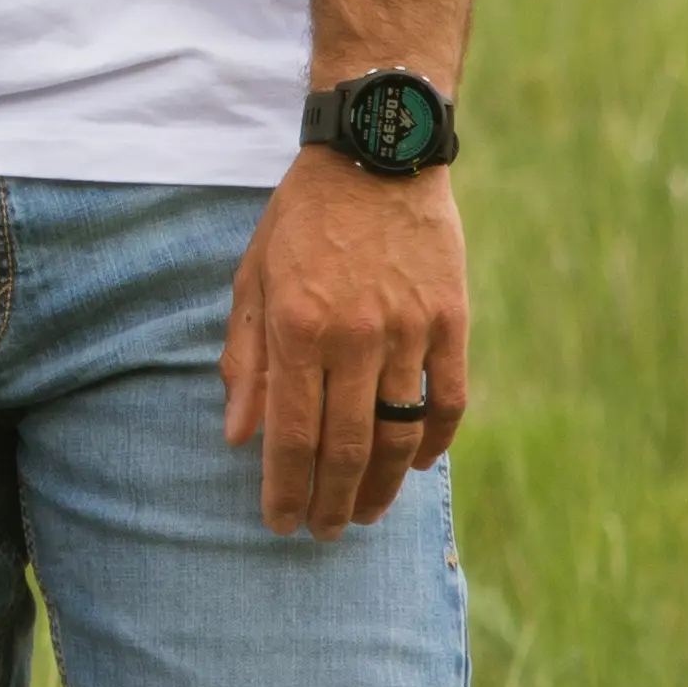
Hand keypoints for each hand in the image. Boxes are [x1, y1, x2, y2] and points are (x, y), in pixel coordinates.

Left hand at [220, 155, 469, 537]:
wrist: (377, 154)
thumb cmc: (302, 220)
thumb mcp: (253, 279)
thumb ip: (243, 359)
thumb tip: (237, 436)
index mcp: (297, 327)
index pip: (290, 435)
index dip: (285, 489)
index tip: (280, 523)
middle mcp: (353, 336)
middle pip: (348, 447)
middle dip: (332, 502)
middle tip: (323, 533)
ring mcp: (408, 330)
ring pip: (400, 433)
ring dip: (384, 486)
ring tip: (366, 514)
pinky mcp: (451, 320)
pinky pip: (448, 398)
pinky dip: (436, 440)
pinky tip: (420, 465)